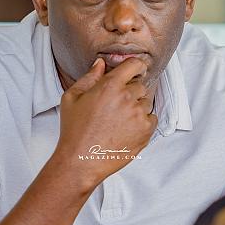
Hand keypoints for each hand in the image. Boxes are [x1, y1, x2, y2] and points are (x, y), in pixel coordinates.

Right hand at [54, 57, 157, 188]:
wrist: (81, 161)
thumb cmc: (74, 131)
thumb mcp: (72, 98)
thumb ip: (89, 77)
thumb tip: (100, 64)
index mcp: (110, 86)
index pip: (134, 65)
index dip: (135, 67)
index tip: (135, 71)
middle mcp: (127, 98)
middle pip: (140, 85)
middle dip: (131, 92)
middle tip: (117, 105)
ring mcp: (139, 115)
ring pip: (146, 102)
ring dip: (137, 107)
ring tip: (119, 120)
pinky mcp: (146, 131)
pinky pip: (151, 118)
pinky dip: (142, 122)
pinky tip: (126, 129)